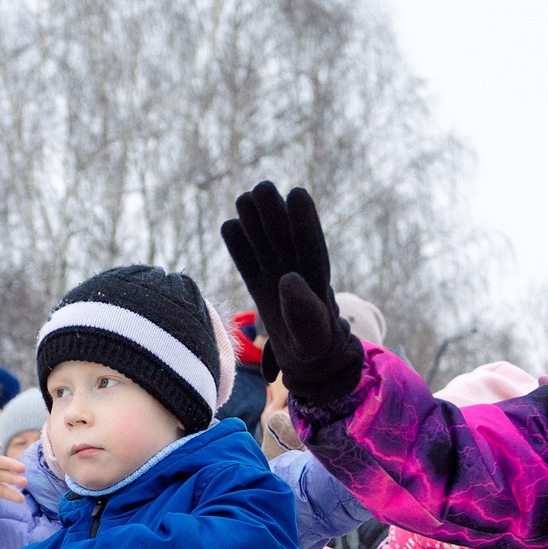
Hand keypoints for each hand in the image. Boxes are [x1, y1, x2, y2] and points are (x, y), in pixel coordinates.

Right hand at [222, 182, 364, 406]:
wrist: (311, 360)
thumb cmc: (316, 348)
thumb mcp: (313, 335)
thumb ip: (303, 310)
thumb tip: (287, 279)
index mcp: (317, 278)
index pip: (311, 244)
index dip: (304, 220)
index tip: (297, 193)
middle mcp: (297, 270)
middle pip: (285, 236)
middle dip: (274, 212)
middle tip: (262, 189)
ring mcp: (277, 274)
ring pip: (265, 242)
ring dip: (256, 221)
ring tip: (244, 198)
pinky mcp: (261, 284)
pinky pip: (248, 261)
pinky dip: (239, 245)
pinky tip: (229, 225)